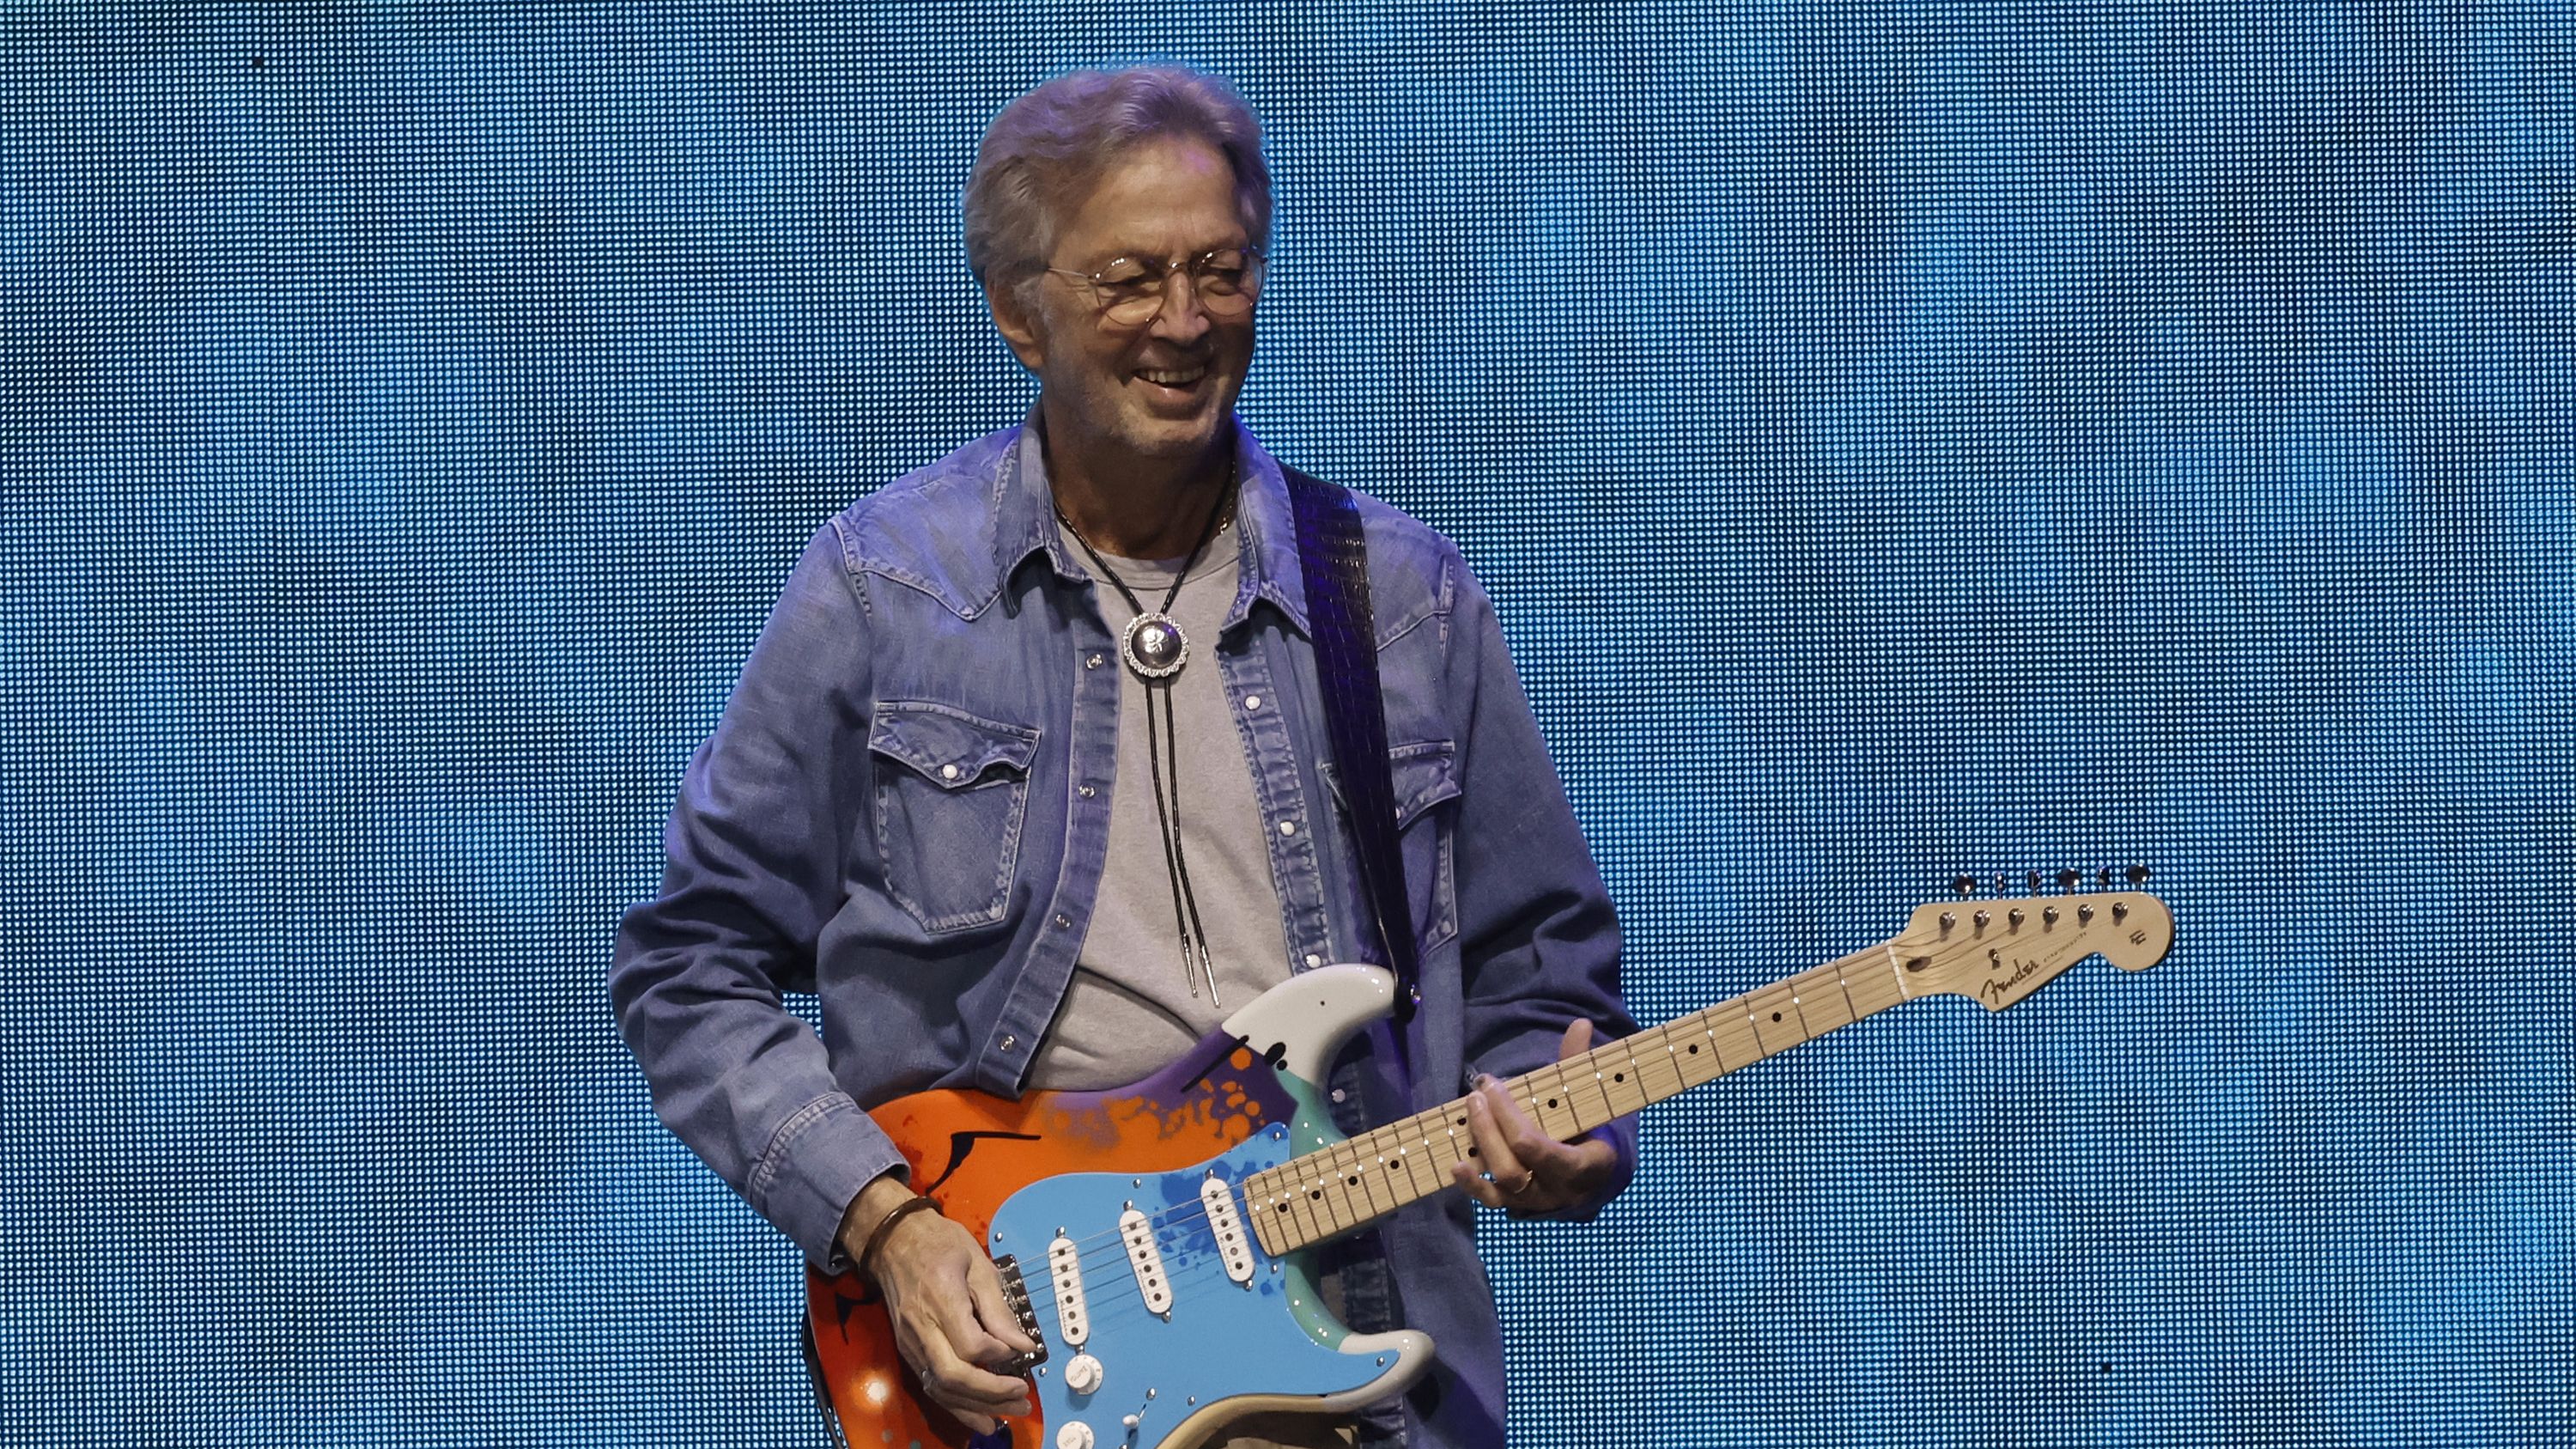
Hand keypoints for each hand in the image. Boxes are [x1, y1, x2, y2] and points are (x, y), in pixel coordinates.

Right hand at [840, 1178, 1035, 1433]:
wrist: (894, 1241)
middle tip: (1023, 1396)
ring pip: (941, 1388)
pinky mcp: (909, 1351)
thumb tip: (1024, 1345)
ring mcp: (911, 1342)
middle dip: (991, 1393)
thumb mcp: (978, 1263)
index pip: (969, 1344)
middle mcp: (920, 1326)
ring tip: (1011, 1411)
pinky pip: (932, 1386)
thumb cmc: (940, 1244)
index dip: (998, 1354)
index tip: (1021, 1350)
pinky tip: (981, 1417)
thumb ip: (998, 1308)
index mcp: (940, 1297)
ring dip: (977, 1407)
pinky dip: (958, 1406)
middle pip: (953, 1375)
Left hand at [1450, 1020, 1625, 1216]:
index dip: (1509, 1117)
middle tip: (1476, 1093)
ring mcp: (1537, 1201)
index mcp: (1586, 1164)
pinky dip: (1472, 1185)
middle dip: (1490, 1128)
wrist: (1593, 1173)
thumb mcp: (1587, 1098)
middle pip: (1516, 1167)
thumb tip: (1580, 1023)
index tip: (1492, 1083)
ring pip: (1504, 1183)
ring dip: (1481, 1146)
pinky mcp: (1518, 1206)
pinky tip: (1456, 1164)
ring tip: (1469, 1111)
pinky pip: (1493, 1201)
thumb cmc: (1588, 1127)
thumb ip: (1579, 1065)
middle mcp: (1560, 1190)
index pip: (1541, 1149)